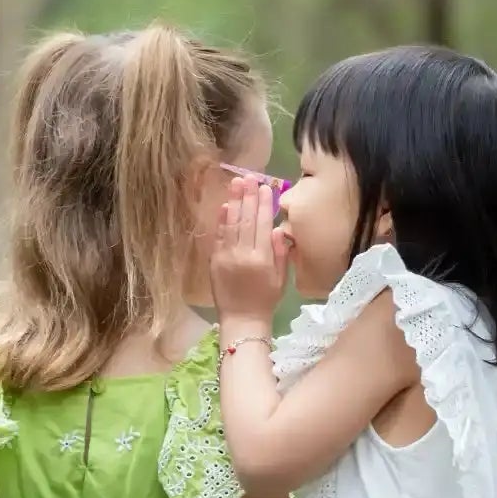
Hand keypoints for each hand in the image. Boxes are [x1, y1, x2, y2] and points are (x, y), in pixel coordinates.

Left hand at [211, 177, 287, 324]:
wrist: (242, 320)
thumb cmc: (266, 300)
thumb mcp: (281, 278)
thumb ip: (279, 253)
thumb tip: (277, 229)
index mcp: (262, 258)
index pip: (263, 224)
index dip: (264, 204)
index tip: (266, 187)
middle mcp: (244, 254)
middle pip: (246, 219)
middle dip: (249, 196)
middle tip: (250, 177)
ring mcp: (227, 257)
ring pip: (231, 224)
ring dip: (235, 201)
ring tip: (237, 183)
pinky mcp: (215, 261)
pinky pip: (219, 236)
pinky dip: (222, 220)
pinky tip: (225, 206)